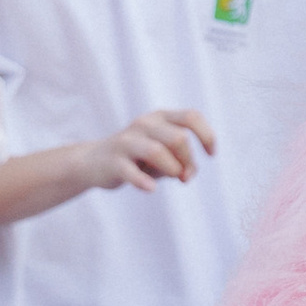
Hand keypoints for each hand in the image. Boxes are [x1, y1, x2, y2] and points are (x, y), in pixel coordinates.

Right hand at [86, 108, 215, 191]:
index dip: (207, 135)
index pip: (191, 117)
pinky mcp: (112, 161)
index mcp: (160, 118)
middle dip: (188, 160)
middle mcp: (144, 124)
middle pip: (178, 138)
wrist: (94, 163)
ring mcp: (126, 141)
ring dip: (172, 169)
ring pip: (157, 151)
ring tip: (173, 179)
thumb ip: (183, 162)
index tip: (211, 155)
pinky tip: (151, 189)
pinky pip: (130, 171)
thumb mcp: (165, 157)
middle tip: (185, 177)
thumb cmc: (139, 158)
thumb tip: (187, 175)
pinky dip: (143, 181)